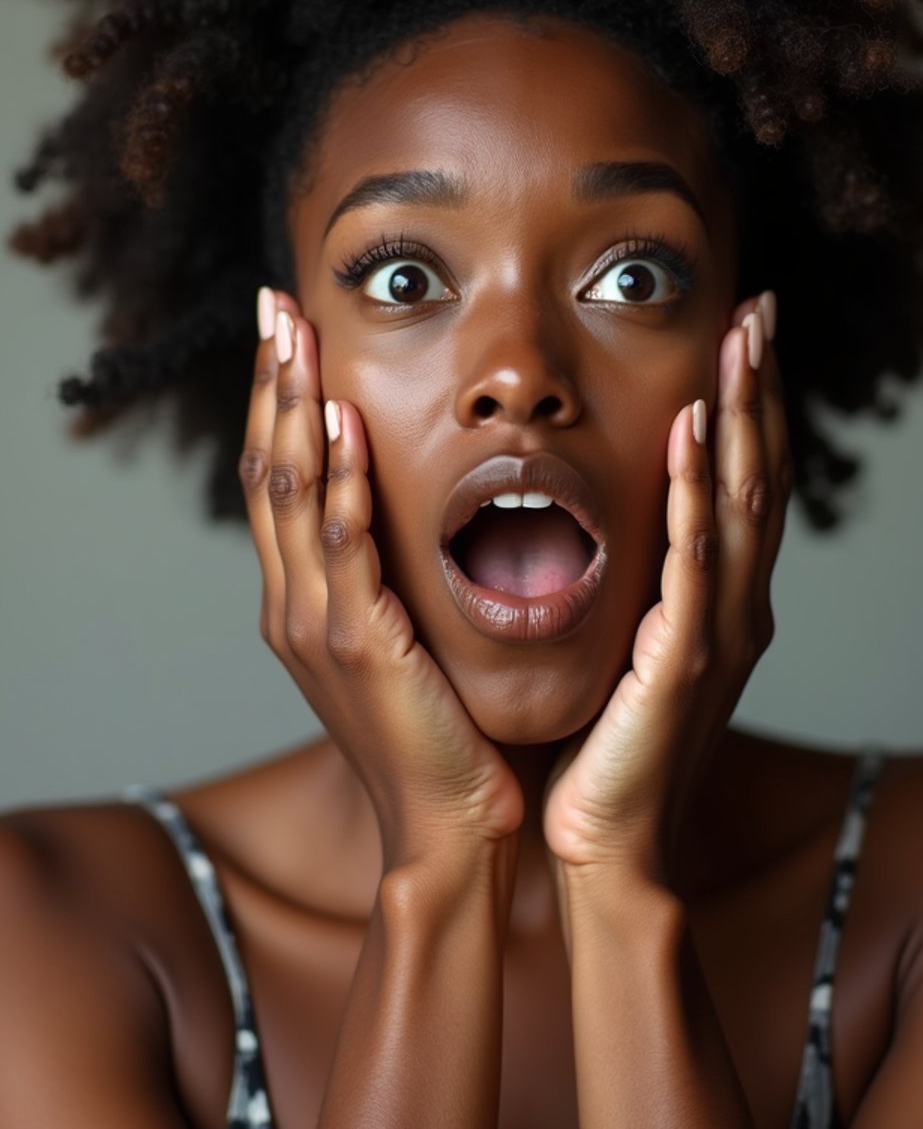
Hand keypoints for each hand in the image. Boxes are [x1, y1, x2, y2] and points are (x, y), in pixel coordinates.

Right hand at [239, 289, 522, 868]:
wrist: (447, 823)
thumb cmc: (437, 731)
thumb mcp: (402, 638)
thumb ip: (389, 574)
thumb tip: (415, 504)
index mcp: (302, 600)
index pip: (278, 480)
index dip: (276, 402)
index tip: (285, 333)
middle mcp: (292, 604)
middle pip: (267, 470)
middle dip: (270, 383)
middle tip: (274, 305)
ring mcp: (316, 624)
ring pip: (290, 496)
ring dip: (293, 409)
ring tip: (295, 336)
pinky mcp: (356, 644)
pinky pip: (342, 547)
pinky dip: (339, 483)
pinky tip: (342, 427)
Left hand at [542, 290, 790, 883]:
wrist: (606, 842)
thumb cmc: (607, 747)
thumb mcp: (629, 645)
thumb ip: (637, 584)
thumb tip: (601, 520)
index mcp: (722, 601)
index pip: (746, 483)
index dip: (751, 406)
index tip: (742, 332)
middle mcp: (736, 607)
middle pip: (761, 475)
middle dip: (760, 388)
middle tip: (759, 308)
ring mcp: (718, 632)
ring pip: (742, 503)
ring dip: (742, 415)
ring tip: (741, 339)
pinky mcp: (684, 660)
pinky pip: (693, 562)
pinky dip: (697, 494)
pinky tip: (691, 434)